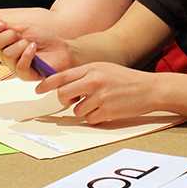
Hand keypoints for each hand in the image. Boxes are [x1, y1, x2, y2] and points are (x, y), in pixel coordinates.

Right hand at [0, 14, 73, 79]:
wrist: (61, 47)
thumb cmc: (43, 38)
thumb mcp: (23, 27)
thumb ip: (5, 25)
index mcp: (2, 43)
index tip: (1, 24)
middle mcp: (4, 56)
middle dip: (8, 35)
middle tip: (21, 35)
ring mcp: (13, 66)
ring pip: (6, 54)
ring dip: (21, 45)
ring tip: (31, 43)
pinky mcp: (24, 75)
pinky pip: (19, 65)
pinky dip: (27, 54)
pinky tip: (34, 48)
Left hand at [35, 62, 158, 123]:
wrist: (148, 88)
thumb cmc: (125, 78)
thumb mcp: (104, 68)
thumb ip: (85, 74)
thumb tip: (64, 85)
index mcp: (91, 69)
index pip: (62, 76)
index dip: (46, 84)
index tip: (37, 89)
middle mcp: (93, 81)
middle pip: (63, 95)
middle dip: (64, 100)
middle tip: (71, 101)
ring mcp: (100, 97)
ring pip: (76, 110)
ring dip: (84, 110)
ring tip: (99, 103)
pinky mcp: (106, 111)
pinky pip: (90, 119)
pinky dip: (95, 117)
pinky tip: (106, 110)